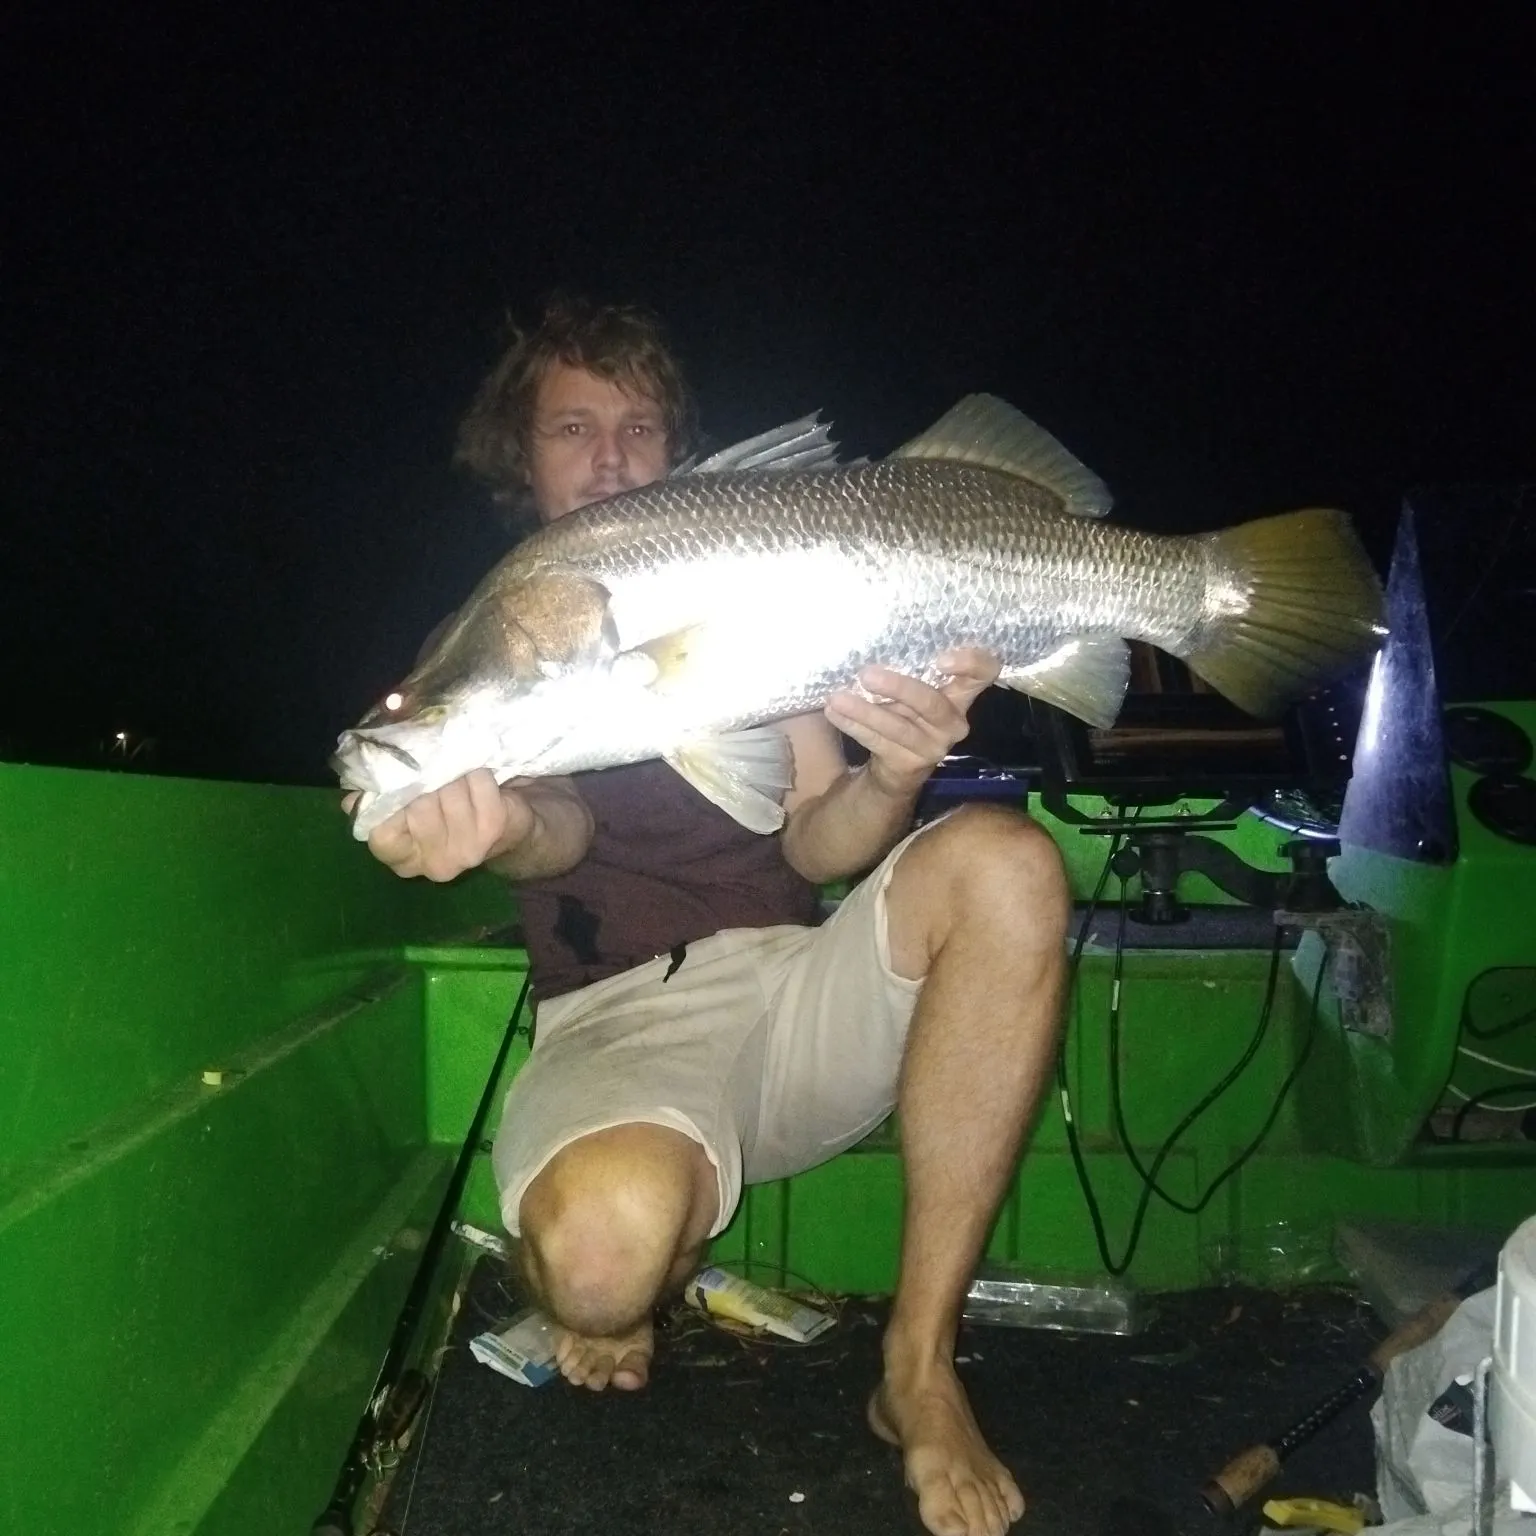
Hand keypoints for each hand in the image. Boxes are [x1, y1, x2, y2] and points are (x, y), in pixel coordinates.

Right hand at [342, 768, 532, 881]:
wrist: (509, 827)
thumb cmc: (447, 812)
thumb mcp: (407, 810)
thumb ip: (378, 803)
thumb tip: (351, 800)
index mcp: (404, 860)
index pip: (381, 835)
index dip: (387, 802)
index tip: (397, 780)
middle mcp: (434, 863)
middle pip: (417, 807)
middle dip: (424, 778)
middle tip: (430, 763)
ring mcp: (466, 849)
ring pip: (447, 791)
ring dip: (451, 770)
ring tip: (454, 766)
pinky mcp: (494, 828)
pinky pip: (478, 785)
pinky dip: (476, 773)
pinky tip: (477, 773)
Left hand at [824, 647, 1000, 797]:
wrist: (897, 762)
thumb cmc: (905, 708)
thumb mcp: (915, 684)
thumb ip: (910, 664)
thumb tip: (871, 627)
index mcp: (961, 693)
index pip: (984, 672)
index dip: (970, 663)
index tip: (941, 657)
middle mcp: (955, 721)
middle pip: (932, 703)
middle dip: (898, 688)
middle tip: (866, 674)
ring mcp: (935, 746)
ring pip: (899, 727)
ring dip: (865, 712)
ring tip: (836, 698)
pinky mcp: (911, 765)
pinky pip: (879, 743)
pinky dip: (854, 725)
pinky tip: (834, 712)